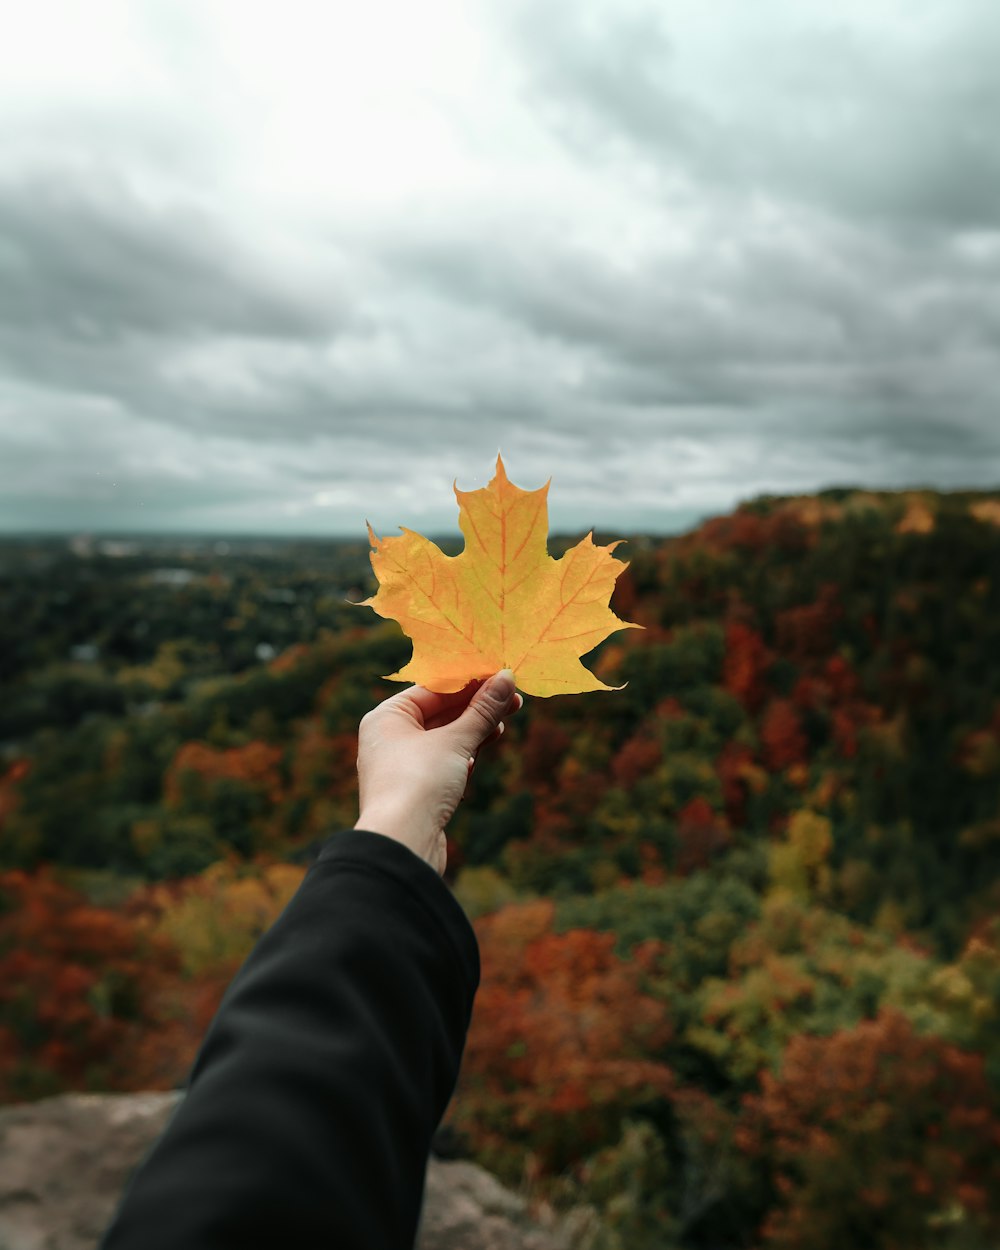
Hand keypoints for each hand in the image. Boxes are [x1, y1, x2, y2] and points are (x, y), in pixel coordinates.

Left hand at [354, 670, 522, 874]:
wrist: (402, 846)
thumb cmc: (419, 783)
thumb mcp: (456, 741)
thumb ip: (483, 710)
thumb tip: (507, 679)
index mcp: (387, 717)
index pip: (433, 689)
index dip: (471, 681)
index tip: (502, 676)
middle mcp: (389, 738)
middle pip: (440, 713)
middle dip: (478, 707)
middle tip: (515, 700)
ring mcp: (401, 766)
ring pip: (444, 740)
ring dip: (474, 731)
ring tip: (504, 724)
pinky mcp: (415, 791)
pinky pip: (442, 764)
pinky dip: (462, 756)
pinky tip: (477, 757)